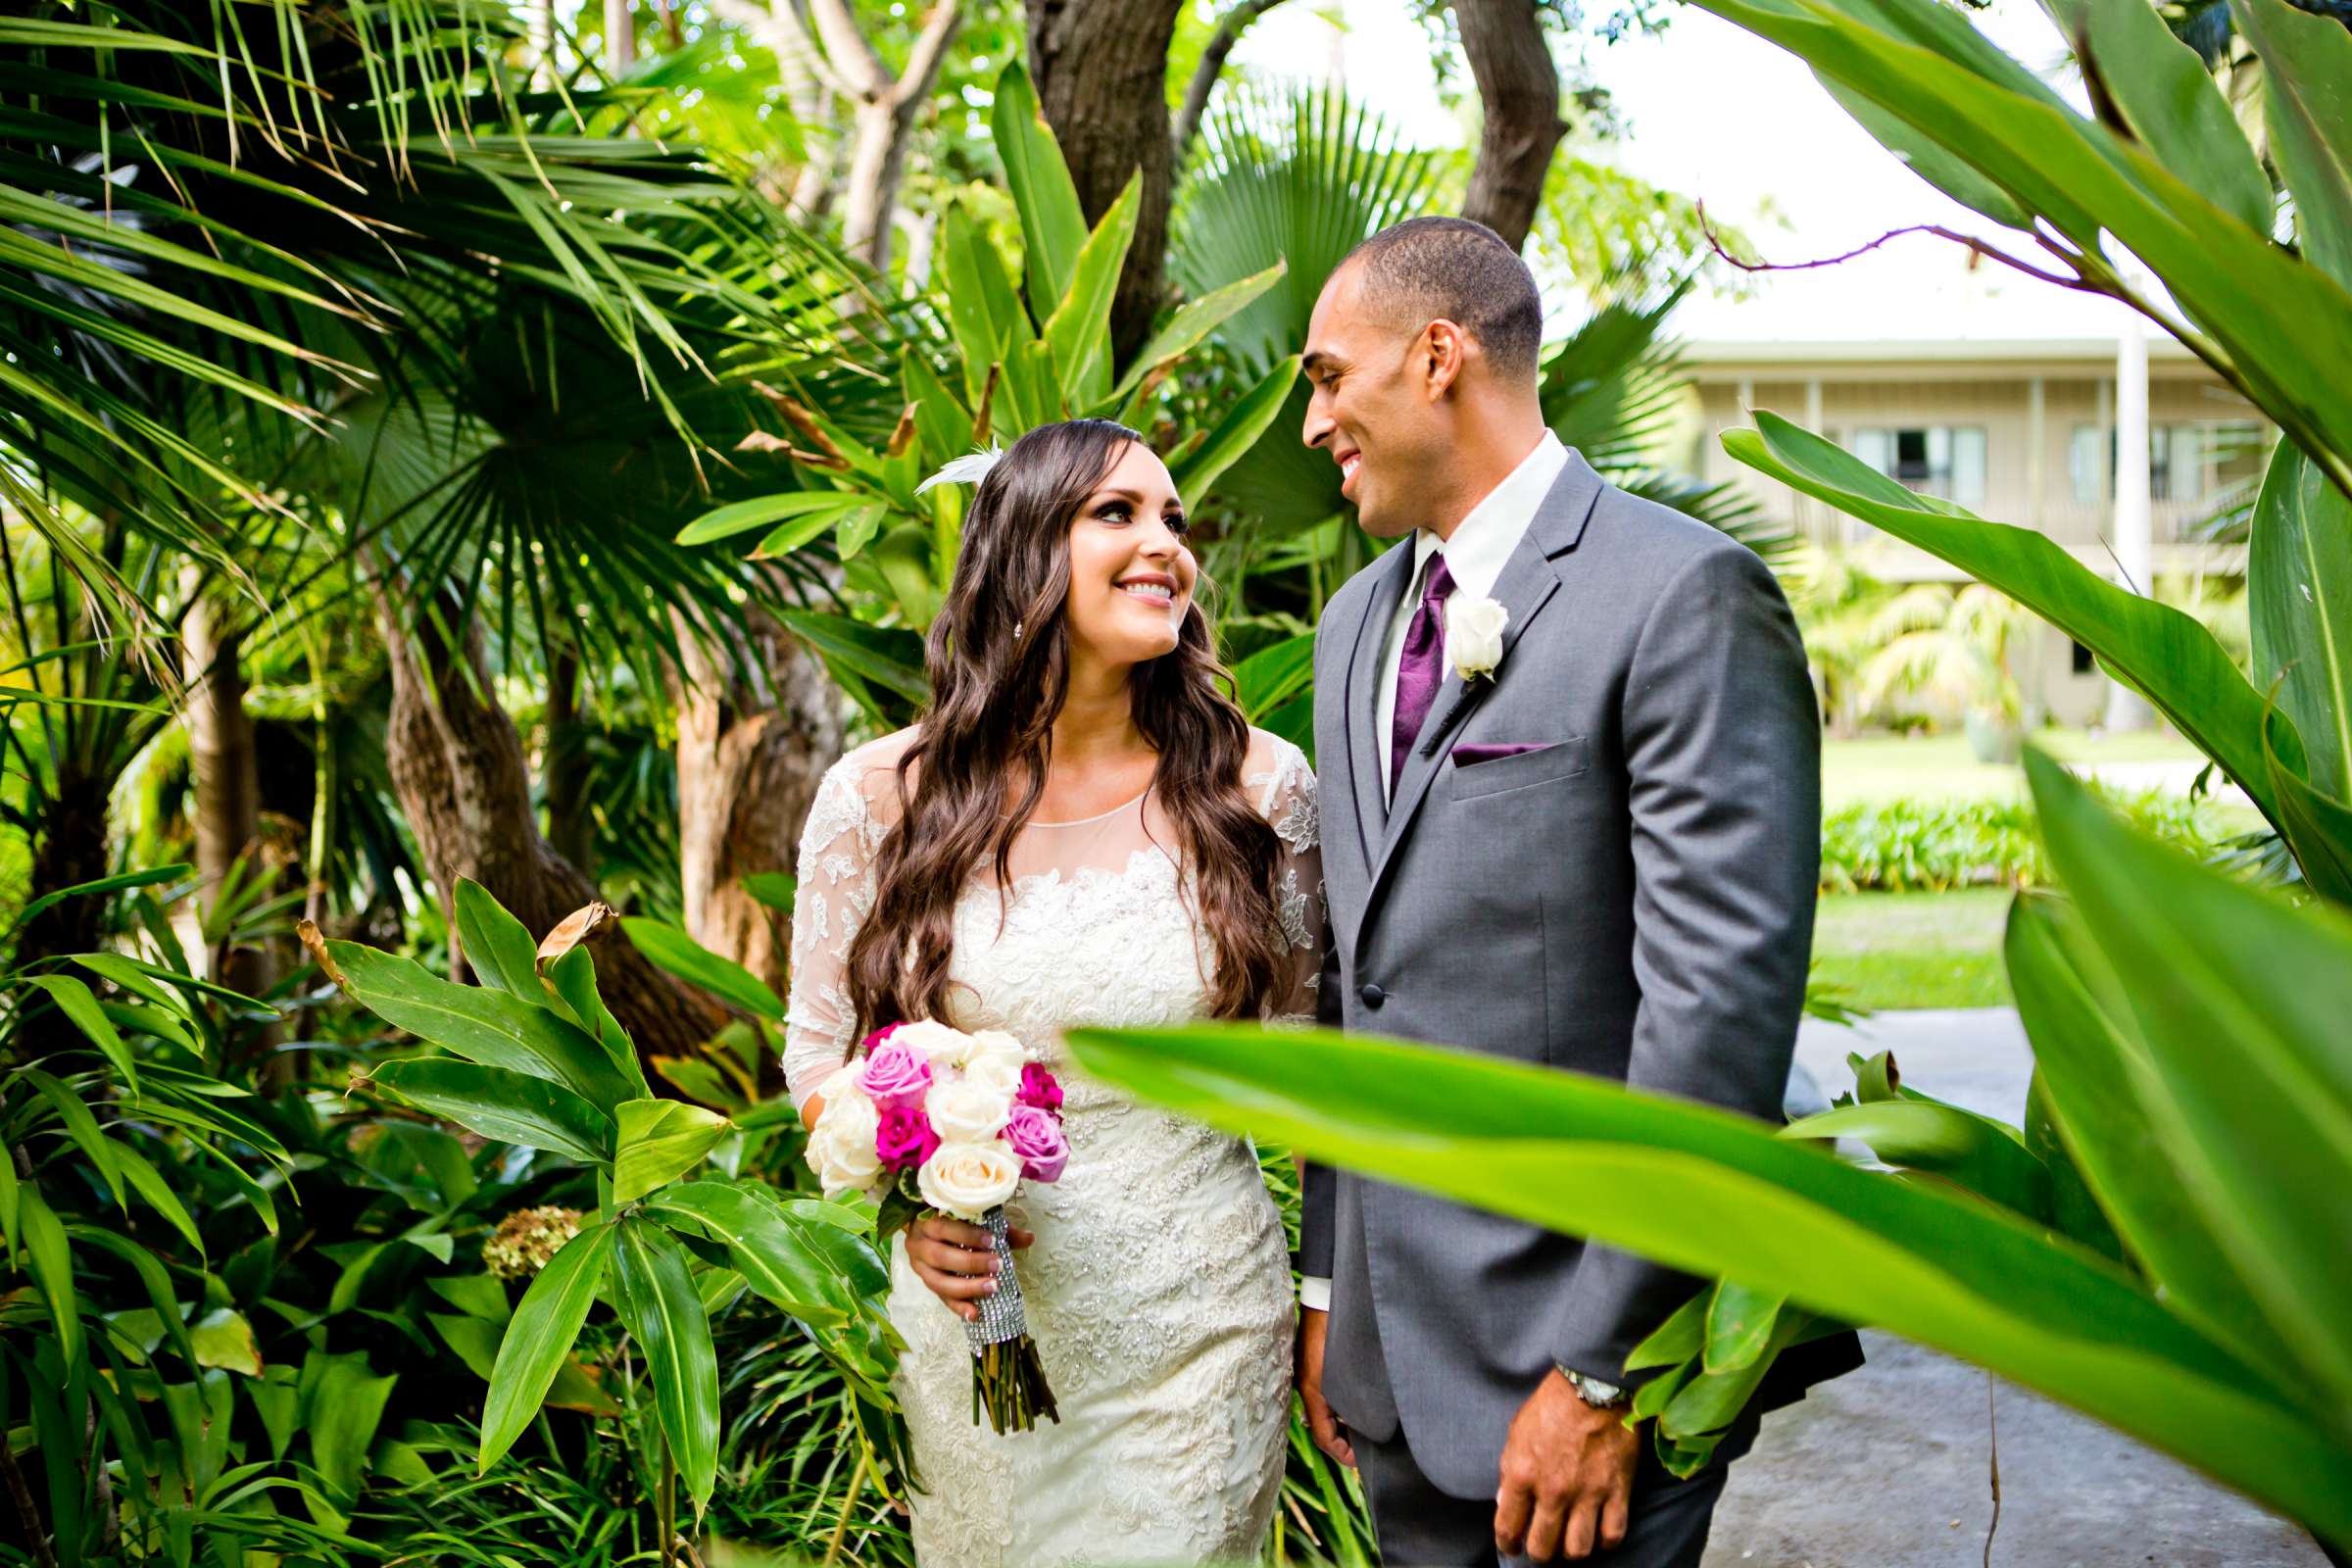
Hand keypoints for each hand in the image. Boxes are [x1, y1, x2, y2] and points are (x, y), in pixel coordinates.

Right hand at [904, 1214, 1032, 1322]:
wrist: (924, 1227)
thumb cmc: (953, 1220)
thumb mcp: (974, 1218)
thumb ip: (1001, 1227)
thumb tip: (1029, 1238)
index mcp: (927, 1222)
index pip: (944, 1228)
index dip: (968, 1235)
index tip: (993, 1241)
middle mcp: (918, 1245)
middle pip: (940, 1257)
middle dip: (971, 1263)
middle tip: (997, 1265)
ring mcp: (919, 1267)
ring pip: (938, 1282)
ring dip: (967, 1287)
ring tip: (993, 1287)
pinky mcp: (925, 1284)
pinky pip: (941, 1299)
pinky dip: (959, 1307)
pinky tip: (975, 1314)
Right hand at [1295, 1307, 1353, 1468]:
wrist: (1325, 1298)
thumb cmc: (1337, 1330)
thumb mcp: (1348, 1371)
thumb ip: (1355, 1400)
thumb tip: (1365, 1426)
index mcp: (1315, 1394)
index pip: (1325, 1439)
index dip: (1344, 1456)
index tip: (1363, 1461)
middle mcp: (1310, 1389)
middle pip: (1324, 1430)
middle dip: (1344, 1444)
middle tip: (1367, 1450)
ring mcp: (1311, 1378)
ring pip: (1326, 1414)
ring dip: (1344, 1426)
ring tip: (1368, 1429)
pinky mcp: (1316, 1367)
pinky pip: (1327, 1399)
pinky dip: (1342, 1409)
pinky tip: (1360, 1405)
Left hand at [1493, 1370, 1638, 1561]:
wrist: (1594, 1386)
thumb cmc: (1552, 1405)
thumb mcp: (1517, 1432)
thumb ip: (1509, 1470)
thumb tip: (1505, 1501)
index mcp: (1522, 1474)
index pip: (1508, 1528)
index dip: (1507, 1544)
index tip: (1511, 1546)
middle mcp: (1553, 1490)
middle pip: (1543, 1548)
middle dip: (1539, 1552)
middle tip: (1542, 1546)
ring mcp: (1588, 1493)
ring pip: (1577, 1550)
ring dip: (1571, 1551)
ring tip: (1570, 1540)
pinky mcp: (1617, 1490)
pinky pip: (1612, 1534)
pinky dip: (1605, 1541)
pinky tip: (1599, 1534)